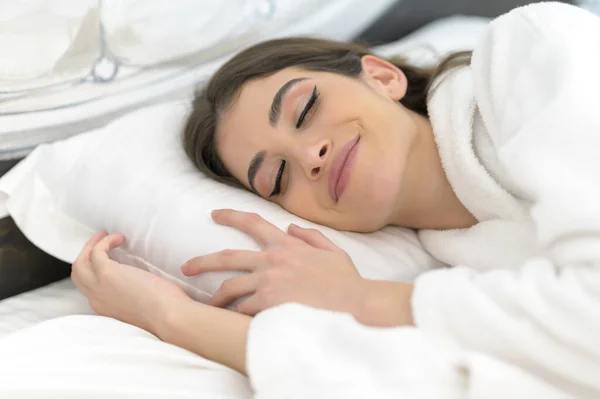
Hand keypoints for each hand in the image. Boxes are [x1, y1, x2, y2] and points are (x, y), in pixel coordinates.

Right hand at [72, 232, 189, 334]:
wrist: (167, 316)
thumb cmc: (164, 311)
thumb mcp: (139, 305)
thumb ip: (130, 296)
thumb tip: (137, 282)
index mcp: (105, 307)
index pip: (88, 287)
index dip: (94, 270)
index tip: (106, 259)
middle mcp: (96, 299)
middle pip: (78, 274)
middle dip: (86, 254)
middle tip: (99, 242)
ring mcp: (99, 286)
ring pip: (80, 262)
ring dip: (91, 246)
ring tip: (105, 236)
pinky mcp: (107, 273)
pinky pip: (97, 251)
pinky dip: (106, 241)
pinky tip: (120, 238)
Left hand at [182, 209, 363, 316]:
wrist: (355, 305)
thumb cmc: (345, 282)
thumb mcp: (332, 251)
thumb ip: (310, 237)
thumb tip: (291, 227)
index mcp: (287, 245)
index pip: (253, 223)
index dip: (231, 216)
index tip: (215, 214)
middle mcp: (273, 259)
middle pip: (227, 257)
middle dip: (202, 262)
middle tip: (186, 267)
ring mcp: (269, 281)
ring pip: (230, 287)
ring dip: (218, 297)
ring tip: (210, 304)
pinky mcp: (268, 303)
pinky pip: (243, 309)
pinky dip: (238, 315)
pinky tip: (235, 320)